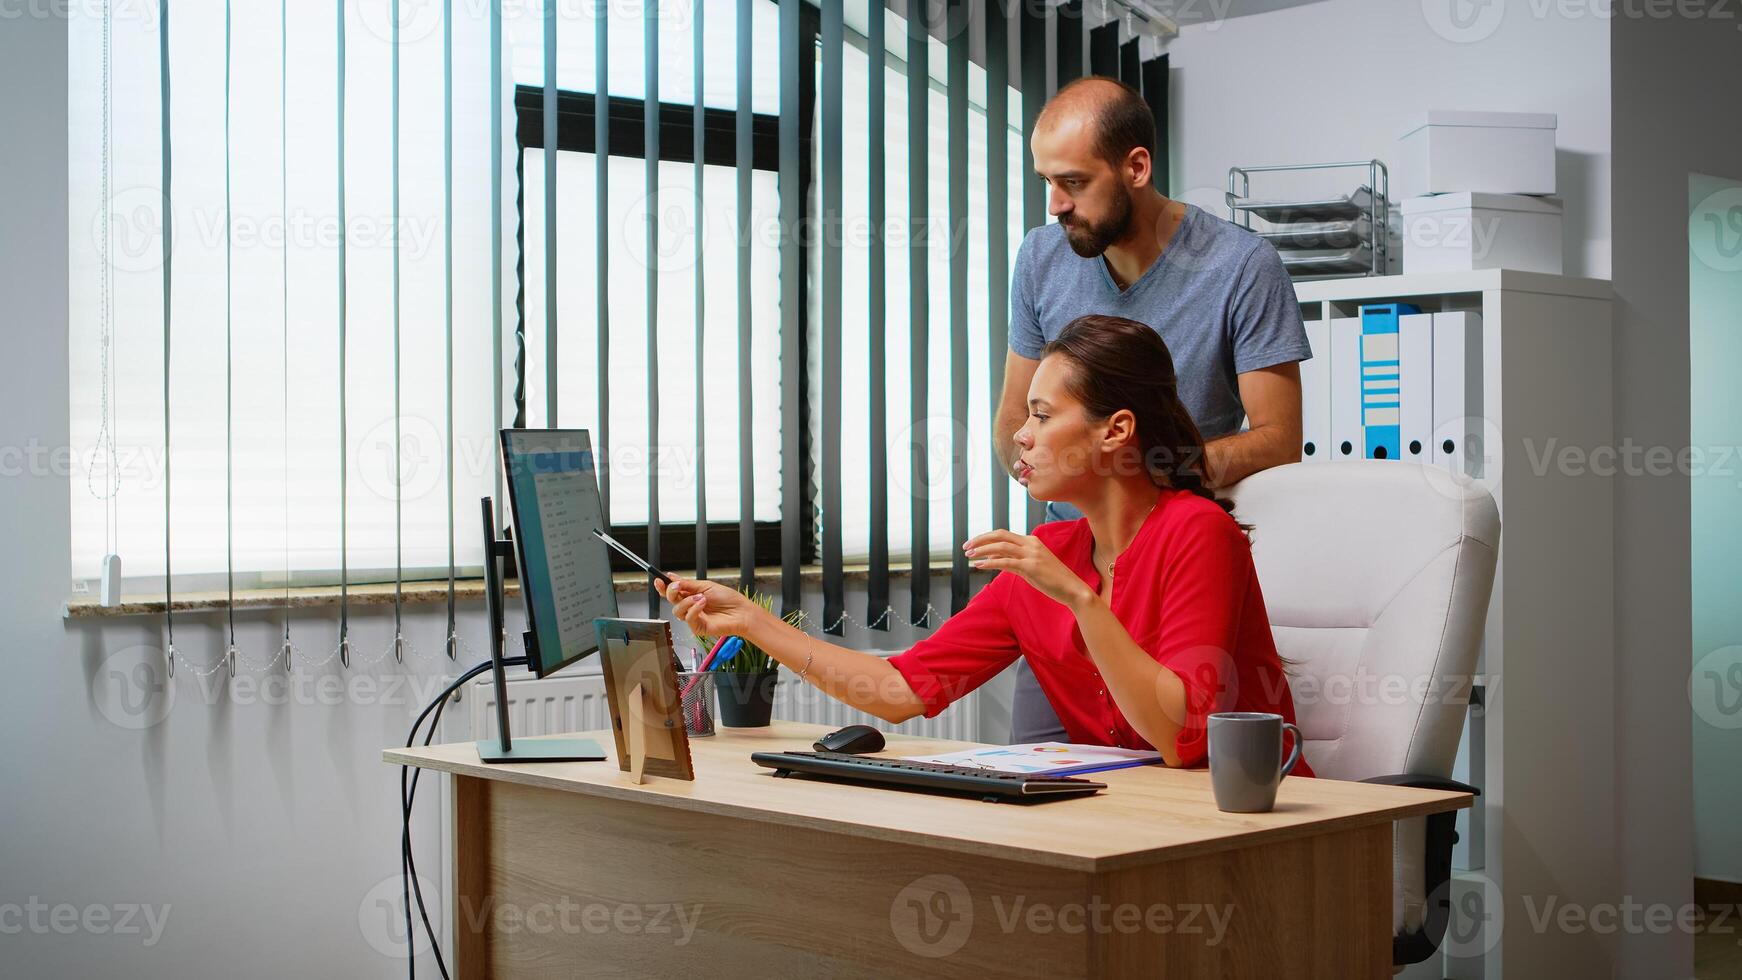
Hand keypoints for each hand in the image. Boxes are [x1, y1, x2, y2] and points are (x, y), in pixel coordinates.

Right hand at [655, 576, 769, 643]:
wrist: (741, 612)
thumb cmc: (728, 599)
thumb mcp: (706, 586)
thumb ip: (687, 584)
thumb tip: (671, 577)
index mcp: (691, 595)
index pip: (673, 592)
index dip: (663, 587)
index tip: (658, 580)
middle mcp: (690, 606)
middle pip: (671, 600)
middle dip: (671, 592)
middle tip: (676, 587)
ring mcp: (693, 618)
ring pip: (677, 610)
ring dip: (687, 601)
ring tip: (701, 597)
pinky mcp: (697, 628)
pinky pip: (688, 618)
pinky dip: (694, 609)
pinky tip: (703, 604)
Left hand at [963, 530, 1093, 609]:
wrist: (1073, 589)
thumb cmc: (1052, 580)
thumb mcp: (1031, 567)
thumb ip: (1014, 561)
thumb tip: (994, 559)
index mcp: (1031, 541)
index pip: (1003, 534)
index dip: (985, 537)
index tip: (972, 544)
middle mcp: (1031, 544)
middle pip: (1000, 535)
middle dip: (980, 539)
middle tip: (965, 547)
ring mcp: (1032, 554)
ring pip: (1001, 546)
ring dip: (982, 550)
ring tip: (969, 556)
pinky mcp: (1031, 567)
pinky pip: (1006, 562)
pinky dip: (990, 562)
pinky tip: (979, 565)